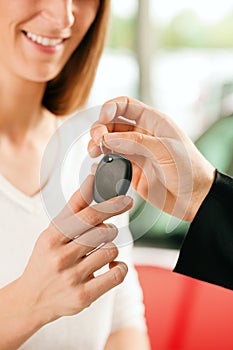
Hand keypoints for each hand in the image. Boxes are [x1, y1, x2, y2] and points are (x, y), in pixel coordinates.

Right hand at [16, 174, 131, 323]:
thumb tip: (92, 179)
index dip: (110, 205)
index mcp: (52, 237)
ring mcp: (72, 278)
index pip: (87, 215)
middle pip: (102, 232)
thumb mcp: (52, 232)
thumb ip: (74, 207)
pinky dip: (120, 267)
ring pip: (111, 250)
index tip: (126, 200)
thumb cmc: (46, 259)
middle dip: (109, 229)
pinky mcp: (83, 296)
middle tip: (104, 233)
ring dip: (112, 248)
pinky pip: (116, 275)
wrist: (31, 299)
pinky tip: (112, 266)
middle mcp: (60, 257)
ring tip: (100, 252)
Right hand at [89, 96, 214, 221]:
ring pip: (110, 143)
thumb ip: (136, 142)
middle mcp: (143, 135)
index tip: (102, 119)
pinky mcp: (132, 170)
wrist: (195, 198)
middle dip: (101, 128)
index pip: (126, 106)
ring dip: (98, 145)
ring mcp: (136, 152)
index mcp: (153, 122)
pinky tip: (98, 165)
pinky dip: (102, 162)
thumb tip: (108, 139)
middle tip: (97, 141)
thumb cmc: (189, 169)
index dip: (110, 108)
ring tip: (94, 152)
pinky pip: (113, 162)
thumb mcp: (166, 150)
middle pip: (113, 124)